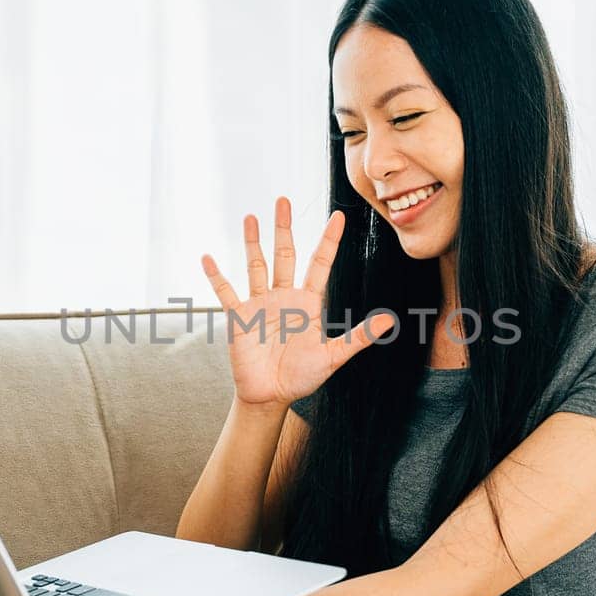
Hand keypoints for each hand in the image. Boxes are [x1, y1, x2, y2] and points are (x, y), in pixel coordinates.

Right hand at [201, 197, 394, 407]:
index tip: (339, 217)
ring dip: (253, 242)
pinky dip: (216, 276)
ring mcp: (259, 304)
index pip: (320, 264)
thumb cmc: (302, 377)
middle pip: (285, 255)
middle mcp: (284, 297)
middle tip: (283, 200)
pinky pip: (226, 292)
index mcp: (308, 303)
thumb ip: (358, 337)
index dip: (329, 241)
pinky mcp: (239, 317)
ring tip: (251, 217)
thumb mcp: (333, 357)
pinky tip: (207, 258)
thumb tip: (389, 321)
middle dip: (284, 228)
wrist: (270, 395)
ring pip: (256, 266)